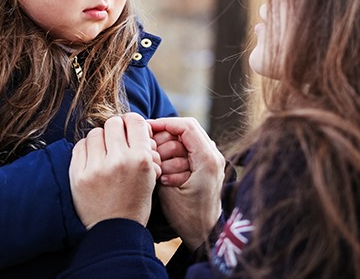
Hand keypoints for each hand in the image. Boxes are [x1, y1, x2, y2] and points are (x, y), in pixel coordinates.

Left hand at [69, 113, 160, 228]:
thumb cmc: (135, 201)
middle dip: (116, 130)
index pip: (135, 121)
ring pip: (95, 132)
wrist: (114, 230)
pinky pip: (80, 146)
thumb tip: (134, 124)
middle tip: (116, 142)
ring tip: (103, 153)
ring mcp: (96, 168)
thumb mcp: (150, 175)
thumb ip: (144, 149)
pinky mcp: (78, 175)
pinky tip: (92, 160)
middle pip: (113, 123)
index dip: (131, 123)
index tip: (128, 129)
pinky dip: (86, 149)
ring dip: (100, 139)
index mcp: (140, 159)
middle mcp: (119, 160)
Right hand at [148, 117, 224, 249]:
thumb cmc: (187, 216)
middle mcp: (213, 155)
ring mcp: (211, 160)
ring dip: (168, 150)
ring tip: (159, 169)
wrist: (205, 234)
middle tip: (150, 154)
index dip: (164, 124)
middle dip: (164, 140)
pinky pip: (187, 151)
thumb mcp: (167, 189)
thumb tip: (147, 143)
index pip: (186, 126)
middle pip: (184, 131)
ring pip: (184, 141)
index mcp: (207, 158)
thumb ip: (159, 163)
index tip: (146, 129)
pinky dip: (174, 157)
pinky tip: (164, 172)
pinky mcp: (206, 166)